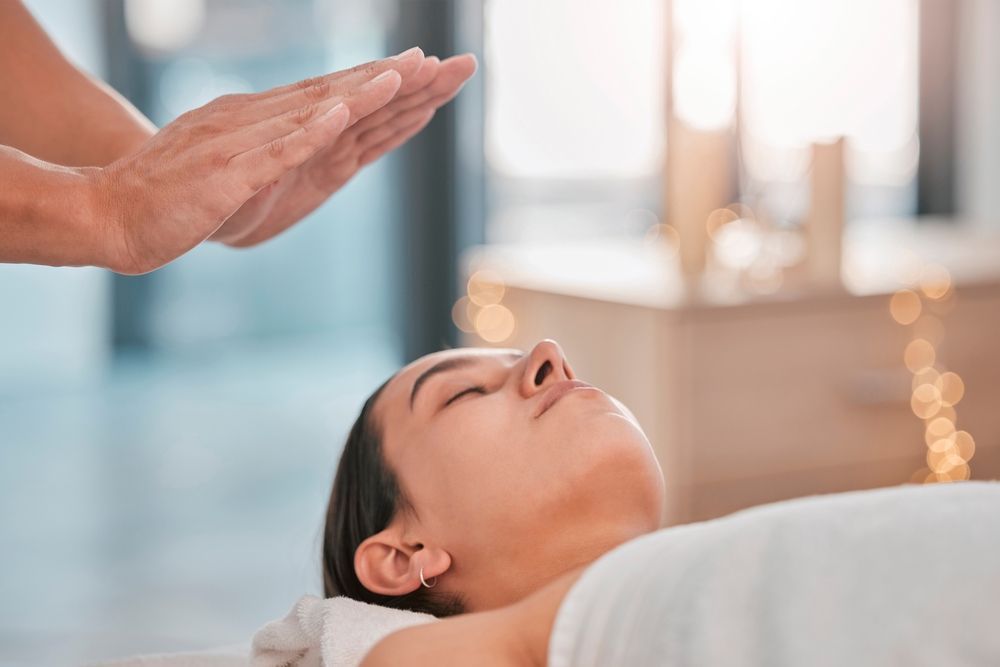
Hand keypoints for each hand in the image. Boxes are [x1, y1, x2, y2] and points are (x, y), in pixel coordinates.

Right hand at [89, 49, 426, 273]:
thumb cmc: (170, 197)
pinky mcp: (224, 175)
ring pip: (310, 114)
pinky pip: (273, 152)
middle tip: (436, 63)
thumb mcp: (230, 170)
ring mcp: (239, 144)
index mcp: (256, 121)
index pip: (328, 97)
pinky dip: (307, 134)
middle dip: (387, 81)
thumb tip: (300, 145)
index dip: (377, 85)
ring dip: (360, 95)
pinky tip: (339, 118)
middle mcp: (252, 120)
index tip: (422, 73)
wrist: (107, 212)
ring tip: (404, 76)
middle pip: (331, 95)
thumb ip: (266, 157)